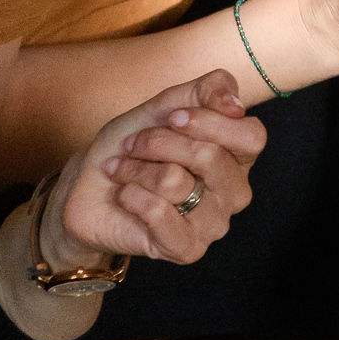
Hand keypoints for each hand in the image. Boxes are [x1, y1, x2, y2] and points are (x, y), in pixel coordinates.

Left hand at [52, 73, 264, 267]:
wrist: (87, 189)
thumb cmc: (130, 146)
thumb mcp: (166, 104)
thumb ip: (208, 90)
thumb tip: (236, 105)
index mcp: (239, 156)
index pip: (251, 136)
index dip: (209, 122)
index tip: (172, 116)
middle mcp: (235, 191)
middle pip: (210, 156)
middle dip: (159, 143)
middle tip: (132, 144)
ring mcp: (214, 223)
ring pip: (176, 183)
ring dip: (135, 170)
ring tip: (120, 171)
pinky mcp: (187, 249)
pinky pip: (158, 213)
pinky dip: (131, 196)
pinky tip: (125, 196)